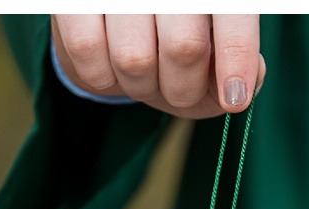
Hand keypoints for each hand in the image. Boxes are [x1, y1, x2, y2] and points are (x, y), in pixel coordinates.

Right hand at [52, 14, 264, 117]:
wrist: (109, 23)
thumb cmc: (172, 44)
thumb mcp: (215, 61)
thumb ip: (237, 70)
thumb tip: (235, 89)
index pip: (232, 16)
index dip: (236, 56)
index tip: (234, 98)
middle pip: (184, 46)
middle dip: (184, 89)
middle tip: (178, 92)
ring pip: (134, 57)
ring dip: (142, 88)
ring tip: (143, 75)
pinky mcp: (71, 0)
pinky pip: (88, 53)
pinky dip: (104, 79)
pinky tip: (111, 67)